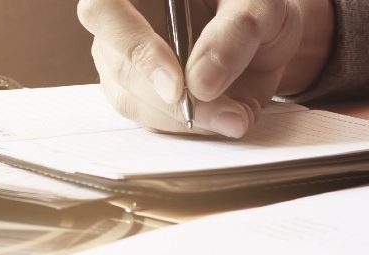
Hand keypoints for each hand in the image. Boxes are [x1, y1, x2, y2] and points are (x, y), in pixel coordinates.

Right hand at [77, 0, 332, 137]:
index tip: (176, 88)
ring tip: (236, 116)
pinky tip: (224, 118)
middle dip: (173, 102)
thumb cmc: (253, 6)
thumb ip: (236, 33)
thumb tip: (200, 85)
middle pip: (118, 65)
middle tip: (227, 114)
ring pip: (131, 100)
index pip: (104, 11)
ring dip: (184, 120)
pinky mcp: (140, 91)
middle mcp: (122, 20)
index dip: (134, 49)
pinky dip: (189, 127)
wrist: (263, 31)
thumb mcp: (259, 6)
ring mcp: (124, 57)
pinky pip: (150, 118)